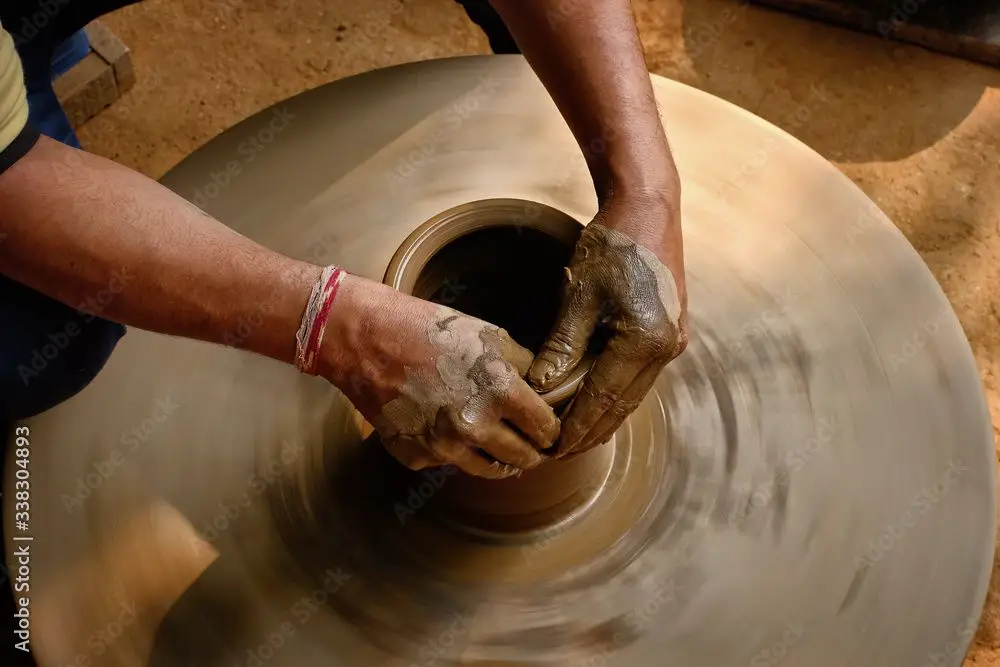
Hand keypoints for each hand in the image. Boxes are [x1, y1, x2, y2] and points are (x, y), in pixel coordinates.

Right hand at [320, 275, 560, 478]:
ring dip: (497, 459)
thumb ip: (523, 367)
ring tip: (499, 447)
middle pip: (522, 458)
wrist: (366, 340)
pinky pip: (445, 463)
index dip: (551, 430)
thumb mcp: (489, 335)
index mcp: (500, 392)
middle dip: (532, 452)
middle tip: (534, 446)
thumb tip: (544, 391)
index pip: (545, 429)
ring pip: (487, 469)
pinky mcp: (416, 457)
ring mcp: (443, 446)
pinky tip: (446, 429)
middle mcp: (475, 426)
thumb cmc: (428, 330)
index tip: (550, 431)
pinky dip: (451, 452)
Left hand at [528, 193, 687, 457]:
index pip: (603, 400)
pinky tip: (594, 405)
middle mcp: (667, 348)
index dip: (577, 428)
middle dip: (590, 432)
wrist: (649, 207)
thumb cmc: (612, 245)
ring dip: (603, 417)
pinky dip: (615, 394)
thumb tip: (540, 388)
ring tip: (572, 438)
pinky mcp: (671, 333)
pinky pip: (639, 376)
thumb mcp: (578, 295)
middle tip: (557, 455)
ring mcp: (673, 342)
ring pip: (632, 394)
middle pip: (622, 406)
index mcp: (645, 342)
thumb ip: (561, 346)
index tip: (552, 449)